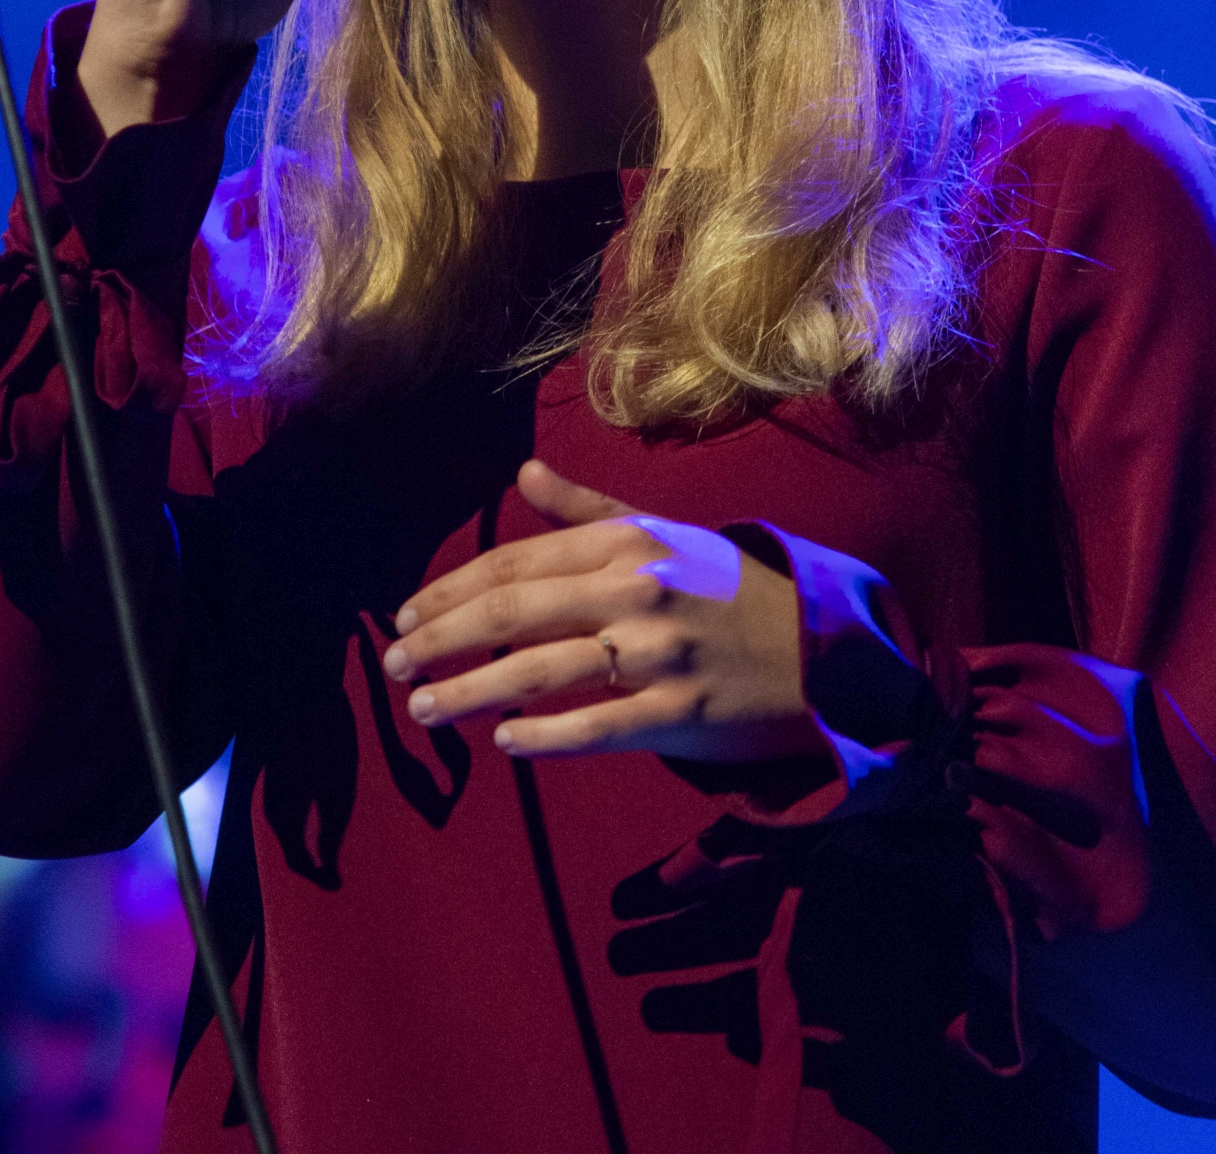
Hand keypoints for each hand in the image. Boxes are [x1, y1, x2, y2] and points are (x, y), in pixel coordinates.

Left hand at [382, 460, 810, 762]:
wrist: (819, 646)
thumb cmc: (727, 588)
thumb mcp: (663, 534)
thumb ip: (586, 510)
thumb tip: (523, 470)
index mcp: (627, 543)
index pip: (516, 562)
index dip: (452, 589)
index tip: (406, 616)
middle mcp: (636, 589)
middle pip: (515, 611)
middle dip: (444, 638)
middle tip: (395, 663)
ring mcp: (658, 653)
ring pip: (541, 670)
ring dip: (471, 691)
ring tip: (423, 708)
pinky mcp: (680, 713)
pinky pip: (596, 726)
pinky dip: (545, 736)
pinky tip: (503, 744)